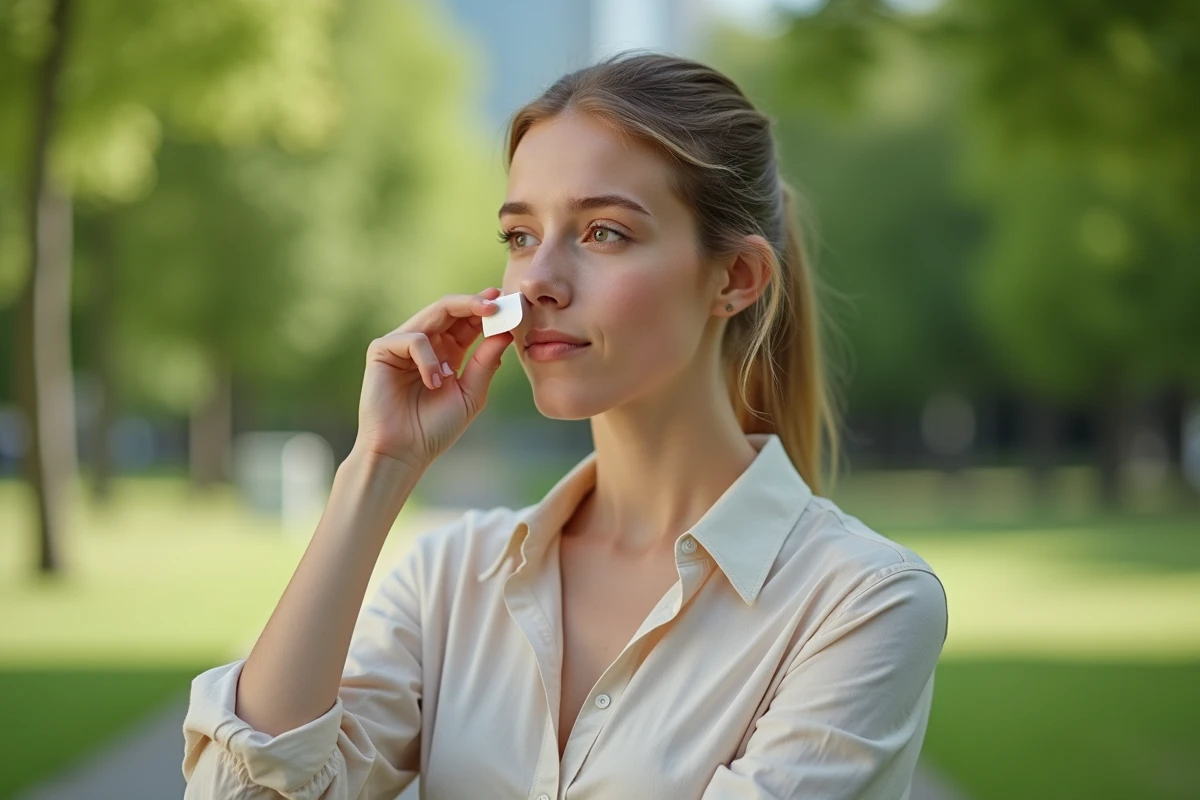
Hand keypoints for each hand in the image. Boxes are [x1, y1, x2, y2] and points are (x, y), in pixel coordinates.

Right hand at [352, 287, 513, 471]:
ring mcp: (402, 344)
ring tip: (476, 335)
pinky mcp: (382, 350)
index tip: (509, 302)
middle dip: (476, 302)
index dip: (487, 310)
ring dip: (460, 318)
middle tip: (497, 301)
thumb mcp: (470, 394)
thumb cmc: (434, 429)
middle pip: (450, 309)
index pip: (468, 322)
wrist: (403, 452)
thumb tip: (505, 333)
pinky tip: (433, 383)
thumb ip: (486, 364)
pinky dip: (428, 359)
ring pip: (433, 314)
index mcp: (448, 352)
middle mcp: (426, 344)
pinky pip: (413, 339)